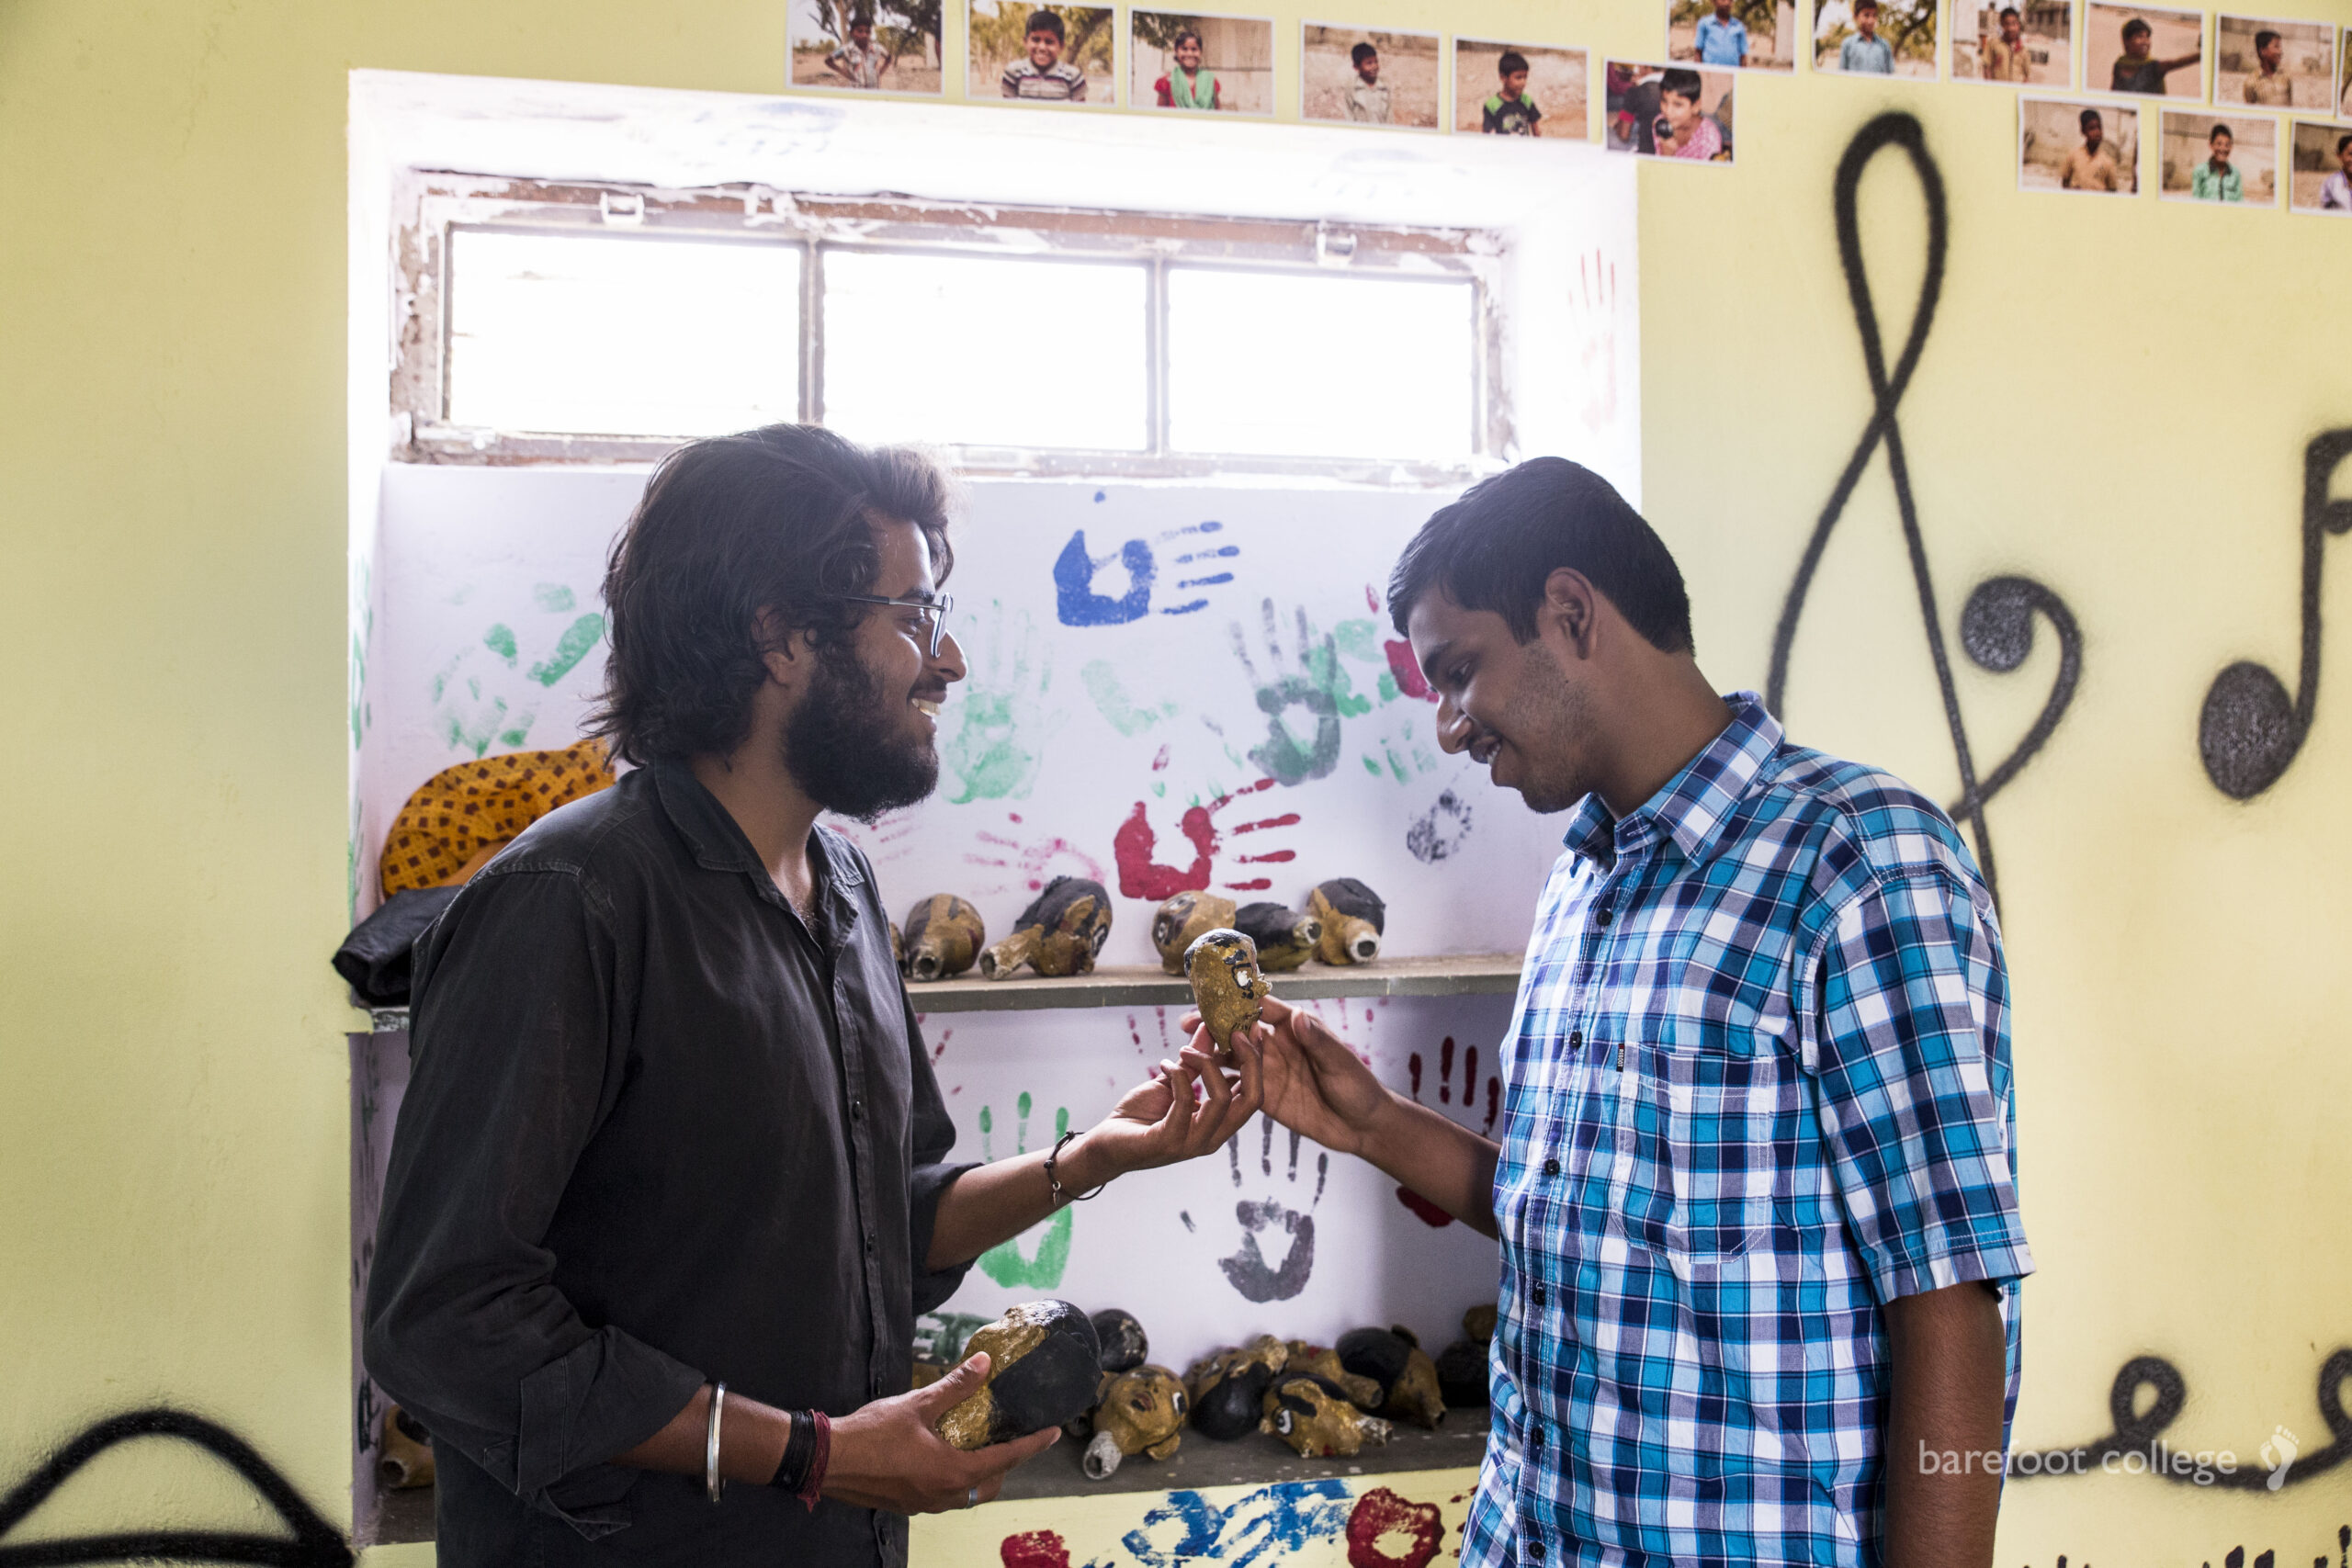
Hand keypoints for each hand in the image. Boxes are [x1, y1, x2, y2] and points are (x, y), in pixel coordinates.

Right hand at [822, 1353, 1059, 1512]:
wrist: (826, 1461)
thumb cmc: (871, 1433)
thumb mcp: (917, 1404)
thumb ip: (954, 1386)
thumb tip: (983, 1364)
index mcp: (951, 1471)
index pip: (1006, 1459)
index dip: (1032, 1444)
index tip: (1054, 1432)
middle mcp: (944, 1494)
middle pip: (990, 1484)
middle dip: (1007, 1465)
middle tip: (1013, 1438)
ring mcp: (925, 1503)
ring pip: (968, 1494)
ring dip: (981, 1474)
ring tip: (982, 1447)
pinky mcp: (908, 1505)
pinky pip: (946, 1496)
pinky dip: (957, 1480)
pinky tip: (946, 1458)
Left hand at [1066, 1033, 1262, 1185]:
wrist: (1106, 1144)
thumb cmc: (1140, 1116)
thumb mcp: (1173, 1081)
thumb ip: (1194, 1060)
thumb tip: (1210, 1027)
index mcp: (1219, 1124)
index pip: (1254, 1094)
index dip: (1256, 1061)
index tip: (1249, 1030)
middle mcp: (1212, 1137)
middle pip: (1251, 1099)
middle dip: (1248, 1060)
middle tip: (1233, 1031)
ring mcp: (1192, 1143)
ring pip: (1222, 1099)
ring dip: (1205, 1063)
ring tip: (1184, 1049)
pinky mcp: (1169, 1142)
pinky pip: (1184, 1101)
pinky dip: (1176, 1074)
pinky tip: (1163, 1064)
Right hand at [1182, 996, 1392, 1158]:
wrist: (1361, 1126)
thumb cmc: (1358, 1088)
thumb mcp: (1340, 1063)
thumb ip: (1318, 1042)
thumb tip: (1298, 1017)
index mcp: (1297, 1029)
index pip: (1262, 1008)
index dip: (1238, 1002)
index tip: (1214, 998)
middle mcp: (1279, 1045)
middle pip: (1240, 1029)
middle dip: (1214, 1024)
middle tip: (1187, 1024)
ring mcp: (1270, 1070)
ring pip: (1233, 1055)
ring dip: (1210, 1051)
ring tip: (1184, 1051)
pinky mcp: (1264, 1095)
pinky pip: (1236, 1083)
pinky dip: (1216, 1079)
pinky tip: (1196, 1079)